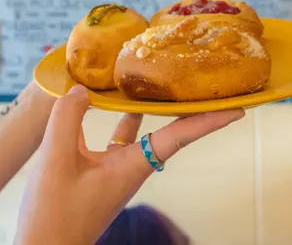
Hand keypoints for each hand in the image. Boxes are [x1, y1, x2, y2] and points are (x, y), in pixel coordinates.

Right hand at [13, 85, 244, 244]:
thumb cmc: (53, 215)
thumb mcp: (56, 160)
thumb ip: (68, 119)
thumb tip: (82, 89)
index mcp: (133, 167)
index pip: (179, 137)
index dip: (208, 120)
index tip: (238, 108)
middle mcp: (132, 166)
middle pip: (169, 130)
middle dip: (188, 107)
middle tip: (204, 82)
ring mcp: (117, 169)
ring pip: (142, 130)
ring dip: (151, 105)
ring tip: (159, 77)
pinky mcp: (100, 171)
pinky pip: (116, 136)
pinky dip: (115, 116)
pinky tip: (106, 99)